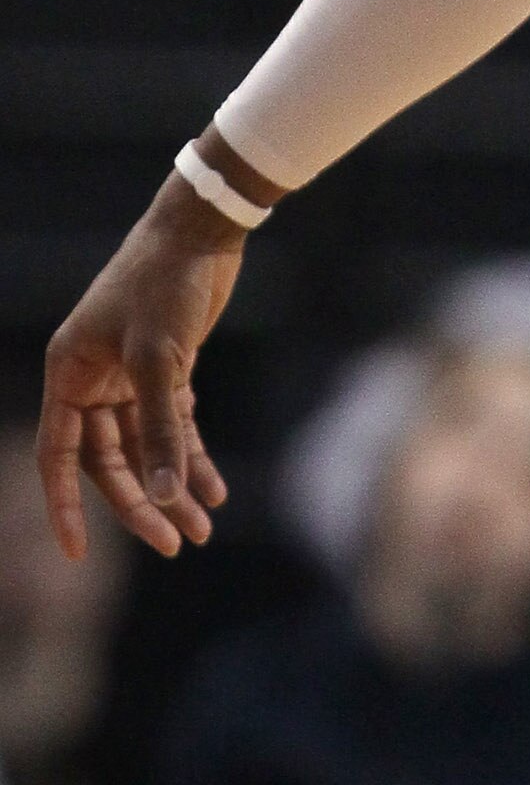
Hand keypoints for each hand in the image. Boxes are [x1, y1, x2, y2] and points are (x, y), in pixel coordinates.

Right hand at [39, 175, 238, 560]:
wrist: (203, 231)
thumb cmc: (165, 284)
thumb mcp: (160, 359)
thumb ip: (160, 428)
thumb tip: (161, 494)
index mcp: (69, 374)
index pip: (59, 456)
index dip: (66, 506)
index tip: (78, 553)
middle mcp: (92, 379)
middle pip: (110, 460)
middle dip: (141, 503)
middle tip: (178, 543)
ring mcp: (130, 376)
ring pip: (147, 448)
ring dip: (173, 485)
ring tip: (204, 526)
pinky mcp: (167, 370)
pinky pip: (174, 426)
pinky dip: (192, 457)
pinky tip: (215, 490)